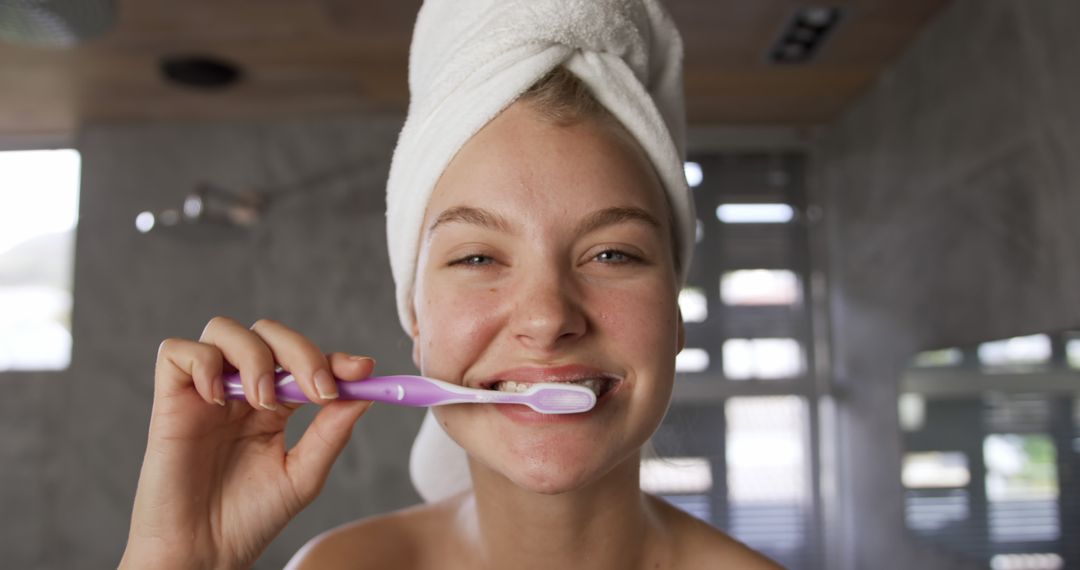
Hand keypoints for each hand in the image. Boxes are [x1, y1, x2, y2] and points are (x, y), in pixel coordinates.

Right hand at [119, 317, 373, 568]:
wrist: (204, 552)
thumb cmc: (250, 518)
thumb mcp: (304, 474)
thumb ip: (332, 432)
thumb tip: (365, 392)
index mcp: (276, 405)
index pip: (304, 361)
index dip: (333, 357)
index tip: (362, 369)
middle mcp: (240, 390)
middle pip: (268, 333)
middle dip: (300, 352)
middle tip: (318, 391)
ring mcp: (205, 392)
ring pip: (224, 330)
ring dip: (255, 357)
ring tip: (264, 403)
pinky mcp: (170, 400)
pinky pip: (177, 351)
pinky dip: (204, 363)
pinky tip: (218, 400)